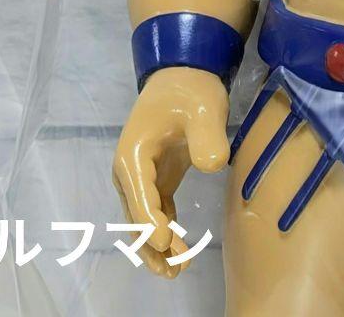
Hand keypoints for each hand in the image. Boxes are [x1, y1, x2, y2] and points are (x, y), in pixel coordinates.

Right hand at [112, 67, 229, 277]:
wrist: (185, 73)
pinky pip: (155, 210)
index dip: (150, 222)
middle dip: (151, 244)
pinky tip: (178, 247)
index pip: (140, 195)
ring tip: (176, 270)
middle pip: (136, 215)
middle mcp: (130, 169)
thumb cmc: (191, 89)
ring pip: (143, 218)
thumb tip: (214, 165)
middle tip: (175, 268)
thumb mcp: (205, 108)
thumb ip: (208, 137)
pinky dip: (164, 228)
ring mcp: (141, 175)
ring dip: (156, 244)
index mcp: (134, 154)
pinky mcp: (156, 177)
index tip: (165, 243)